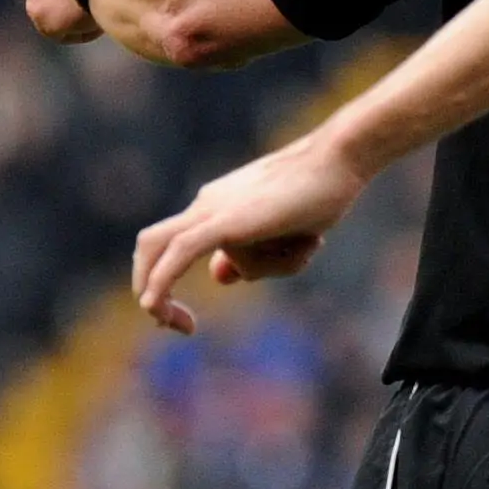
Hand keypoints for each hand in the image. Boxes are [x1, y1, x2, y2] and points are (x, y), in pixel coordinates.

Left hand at [131, 128, 364, 331]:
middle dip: (150, 288)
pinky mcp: (226, 220)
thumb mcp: (281, 235)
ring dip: (164, 293)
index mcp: (218, 205)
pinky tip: (150, 305)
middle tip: (177, 327)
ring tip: (227, 300)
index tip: (183, 321)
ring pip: (168, 251)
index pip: (172, 243)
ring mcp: (214, 208)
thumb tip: (218, 276)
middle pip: (152, 244)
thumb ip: (249, 255)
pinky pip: (180, 250)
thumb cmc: (319, 194)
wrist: (339, 160)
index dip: (163, 281)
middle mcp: (208, 203)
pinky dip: (160, 279)